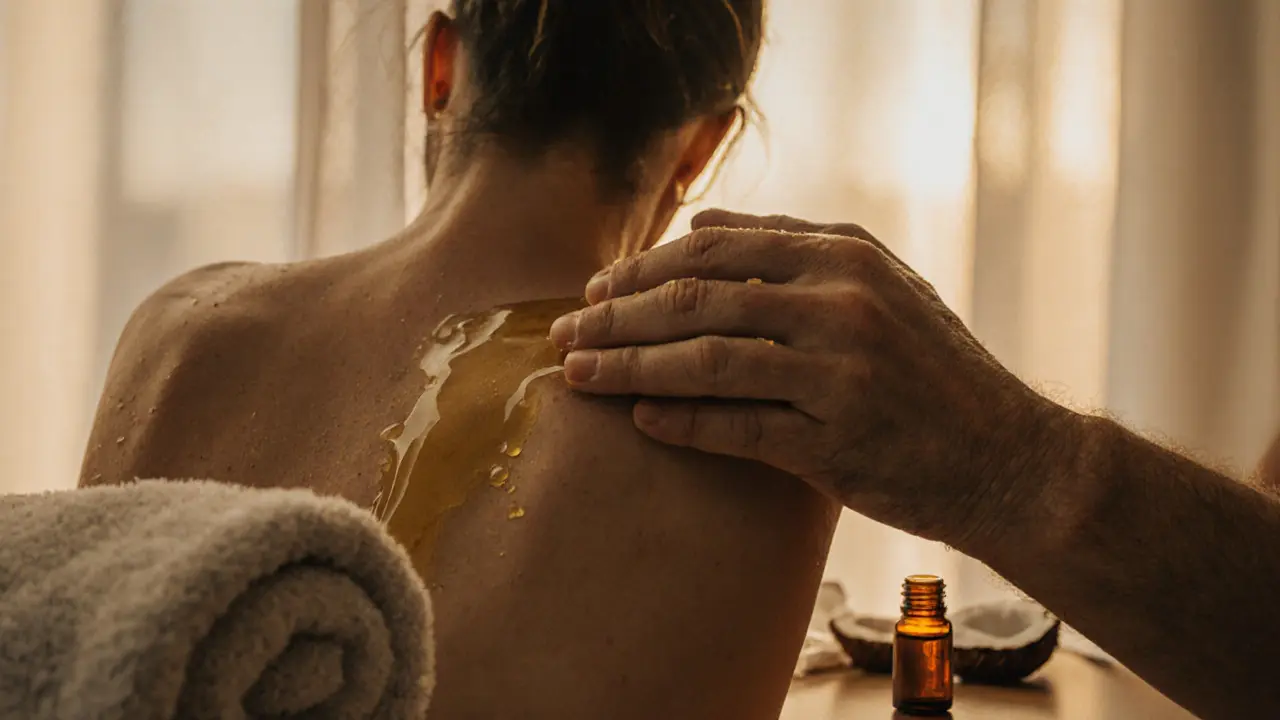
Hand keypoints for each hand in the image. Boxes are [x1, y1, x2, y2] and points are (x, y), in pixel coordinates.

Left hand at [549, 209, 1076, 548]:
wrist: (1007, 457)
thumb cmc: (932, 371)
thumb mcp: (881, 285)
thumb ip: (795, 249)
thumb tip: (701, 223)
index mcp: (846, 255)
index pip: (717, 246)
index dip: (643, 266)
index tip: (598, 287)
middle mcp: (841, 302)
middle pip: (697, 298)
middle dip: (617, 313)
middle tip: (565, 330)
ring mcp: (839, 371)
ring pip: (705, 359)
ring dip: (628, 365)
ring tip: (576, 373)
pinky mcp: (835, 441)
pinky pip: (735, 426)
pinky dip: (679, 420)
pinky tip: (638, 418)